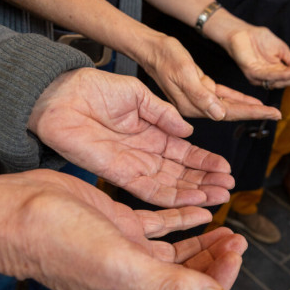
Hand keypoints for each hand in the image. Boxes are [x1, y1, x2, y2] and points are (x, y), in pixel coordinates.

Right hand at [0, 169, 247, 289]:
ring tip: (227, 229)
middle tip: (237, 239)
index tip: (233, 255)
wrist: (15, 212)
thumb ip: (168, 286)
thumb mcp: (118, 266)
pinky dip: (182, 221)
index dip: (218, 283)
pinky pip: (159, 226)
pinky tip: (200, 212)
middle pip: (188, 279)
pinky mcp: (119, 225)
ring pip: (177, 253)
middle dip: (216, 262)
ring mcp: (127, 251)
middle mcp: (133, 278)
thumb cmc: (57, 242)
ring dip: (204, 243)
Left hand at [28, 68, 234, 207]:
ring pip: (171, 186)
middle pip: (182, 173)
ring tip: (220, 196)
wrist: (61, 96)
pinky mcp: (119, 176)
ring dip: (196, 192)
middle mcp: (145, 153)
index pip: (185, 153)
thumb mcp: (138, 95)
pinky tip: (194, 199)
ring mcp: (133, 166)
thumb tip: (188, 133)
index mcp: (152, 132)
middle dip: (206, 181)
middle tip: (229, 187)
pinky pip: (150, 192)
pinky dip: (174, 197)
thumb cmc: (94, 89)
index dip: (205, 161)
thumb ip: (163, 114)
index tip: (225, 169)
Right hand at [139, 34, 282, 120]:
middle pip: (231, 112)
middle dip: (255, 113)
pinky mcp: (200, 89)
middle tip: (278, 113)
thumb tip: (220, 114)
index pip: (228, 113)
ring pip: (229, 105)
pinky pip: (222, 96)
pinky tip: (250, 101)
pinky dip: (237, 98)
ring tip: (269, 110)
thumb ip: (200, 94)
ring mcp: (198, 99)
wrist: (151, 49)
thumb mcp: (183, 72)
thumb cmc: (165, 57)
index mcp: (192, 106)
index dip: (252, 113)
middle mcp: (196, 106)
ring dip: (249, 107)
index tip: (272, 113)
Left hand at [224, 25, 289, 88]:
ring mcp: (260, 77)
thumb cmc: (258, 39)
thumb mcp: (281, 49)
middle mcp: (268, 77)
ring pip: (280, 80)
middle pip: (288, 80)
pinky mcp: (252, 73)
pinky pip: (269, 76)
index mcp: (276, 71)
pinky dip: (283, 75)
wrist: (240, 31)